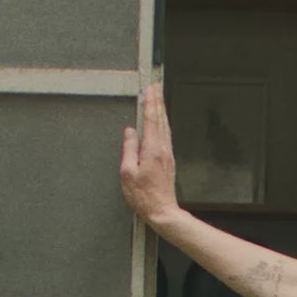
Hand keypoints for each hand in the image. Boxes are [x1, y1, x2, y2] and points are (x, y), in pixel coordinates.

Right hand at [120, 81, 181, 228]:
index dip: (150, 102)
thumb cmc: (143, 195)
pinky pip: (166, 135)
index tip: (150, 88)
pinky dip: (163, 123)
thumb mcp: (127, 172)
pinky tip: (161, 121)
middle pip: (161, 119)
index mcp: (152, 149)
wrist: (163, 211)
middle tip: (156, 85)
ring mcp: (167, 154)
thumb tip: (130, 131)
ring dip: (161, 110)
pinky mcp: (168, 160)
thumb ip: (128, 149)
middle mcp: (163, 149)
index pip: (151, 119)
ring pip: (165, 126)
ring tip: (158, 97)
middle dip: (158, 100)